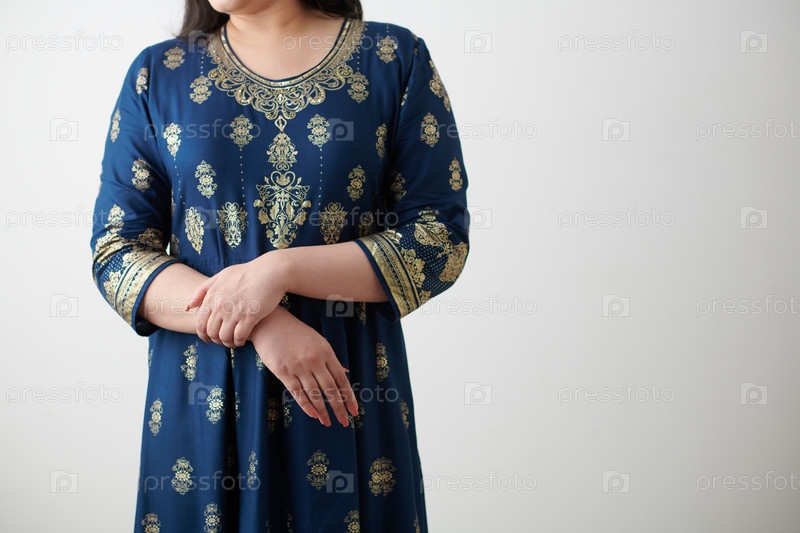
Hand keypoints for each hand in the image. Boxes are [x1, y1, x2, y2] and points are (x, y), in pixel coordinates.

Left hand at [186, 252, 287, 347]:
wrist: (270, 272)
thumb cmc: (246, 273)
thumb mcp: (221, 276)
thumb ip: (203, 290)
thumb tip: (188, 307)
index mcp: (212, 296)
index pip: (201, 323)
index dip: (203, 335)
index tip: (208, 339)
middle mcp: (221, 305)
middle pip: (211, 332)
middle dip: (215, 340)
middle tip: (222, 341)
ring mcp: (235, 312)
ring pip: (224, 337)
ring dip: (227, 343)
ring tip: (233, 342)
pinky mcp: (250, 317)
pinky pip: (239, 337)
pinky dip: (239, 342)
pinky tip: (242, 341)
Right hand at [249, 306, 358, 427]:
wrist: (271, 323)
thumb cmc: (296, 332)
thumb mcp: (318, 341)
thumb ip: (331, 359)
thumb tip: (346, 372)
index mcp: (326, 352)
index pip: (341, 379)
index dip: (349, 396)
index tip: (354, 410)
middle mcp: (315, 361)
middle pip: (330, 389)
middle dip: (339, 408)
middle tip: (345, 422)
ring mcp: (299, 367)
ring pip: (315, 394)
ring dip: (323, 411)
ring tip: (328, 422)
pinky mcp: (284, 372)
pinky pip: (298, 393)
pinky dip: (307, 405)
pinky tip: (314, 415)